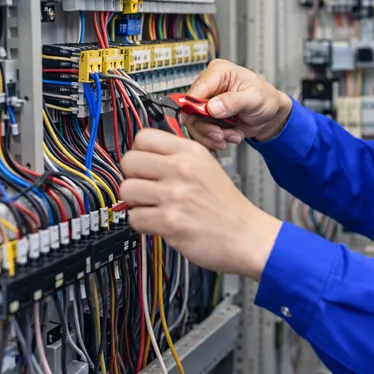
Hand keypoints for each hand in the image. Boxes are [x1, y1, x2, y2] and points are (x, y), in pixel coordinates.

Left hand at [120, 128, 282, 278]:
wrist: (246, 236)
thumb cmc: (227, 206)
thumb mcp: (207, 166)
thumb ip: (176, 158)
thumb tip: (142, 158)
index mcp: (191, 152)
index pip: (143, 137)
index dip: (139, 153)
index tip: (144, 165)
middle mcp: (182, 169)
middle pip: (129, 162)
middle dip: (133, 177)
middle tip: (146, 188)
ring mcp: (175, 195)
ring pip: (127, 190)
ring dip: (135, 202)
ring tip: (153, 207)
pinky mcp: (169, 221)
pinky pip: (134, 217)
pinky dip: (143, 224)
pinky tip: (159, 223)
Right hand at [184, 59, 292, 149]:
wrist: (271, 115)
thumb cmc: (266, 98)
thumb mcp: (254, 97)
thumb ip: (233, 101)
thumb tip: (212, 107)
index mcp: (218, 72)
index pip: (197, 89)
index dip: (193, 107)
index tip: (200, 121)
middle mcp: (209, 87)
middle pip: (191, 110)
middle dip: (207, 127)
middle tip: (221, 136)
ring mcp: (208, 104)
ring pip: (195, 124)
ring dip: (214, 135)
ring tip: (232, 136)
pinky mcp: (209, 118)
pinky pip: (203, 132)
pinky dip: (216, 139)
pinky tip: (231, 137)